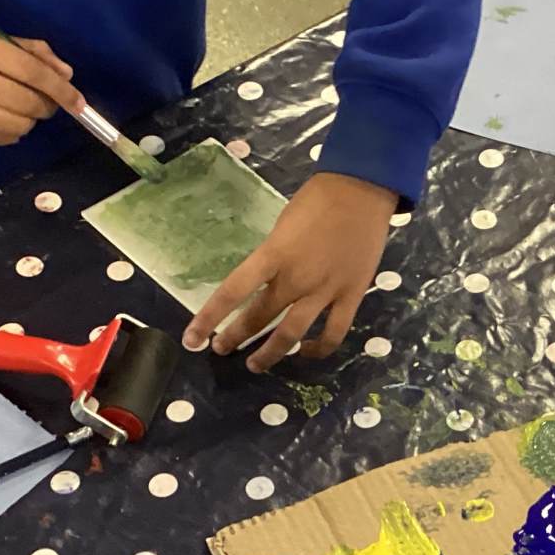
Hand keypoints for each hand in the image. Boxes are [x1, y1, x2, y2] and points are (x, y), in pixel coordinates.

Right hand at [0, 28, 81, 145]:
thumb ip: (30, 52)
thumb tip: (66, 75)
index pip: (30, 71)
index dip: (59, 89)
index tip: (77, 101)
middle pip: (28, 103)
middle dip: (46, 106)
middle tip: (46, 102)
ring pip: (19, 125)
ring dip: (30, 119)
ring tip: (21, 108)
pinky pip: (3, 138)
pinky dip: (13, 130)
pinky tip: (3, 118)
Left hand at [183, 171, 398, 371]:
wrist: (362, 190)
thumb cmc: (317, 200)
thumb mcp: (282, 226)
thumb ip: (272, 258)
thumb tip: (265, 281)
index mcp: (273, 255)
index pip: (232, 293)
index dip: (209, 320)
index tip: (192, 340)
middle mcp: (295, 279)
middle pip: (258, 318)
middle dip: (235, 338)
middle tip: (222, 349)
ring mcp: (325, 291)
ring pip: (292, 336)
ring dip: (270, 355)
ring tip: (255, 364)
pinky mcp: (351, 297)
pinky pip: (333, 334)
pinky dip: (318, 349)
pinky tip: (306, 352)